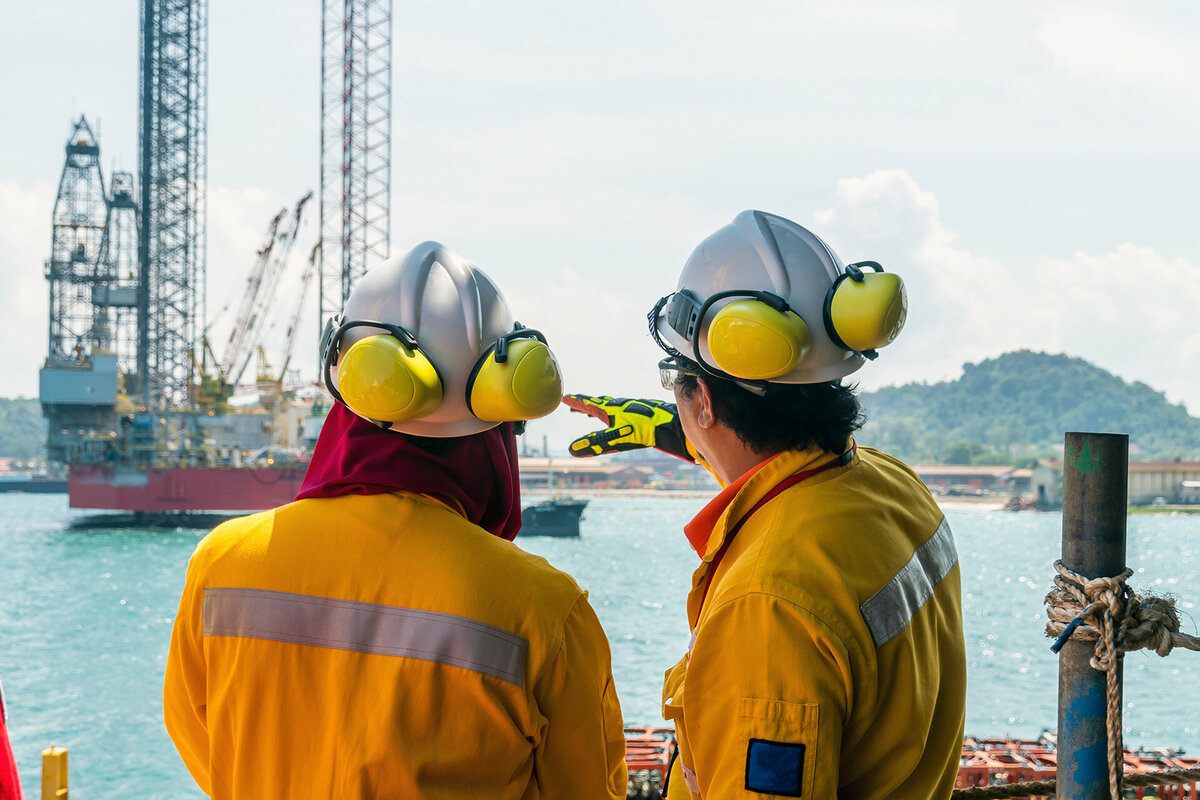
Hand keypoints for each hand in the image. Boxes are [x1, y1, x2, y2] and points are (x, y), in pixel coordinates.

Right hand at [562, 395, 693, 460]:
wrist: (669, 425)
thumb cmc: (643, 431)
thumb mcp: (616, 439)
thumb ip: (595, 444)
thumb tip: (572, 450)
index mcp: (610, 410)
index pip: (587, 404)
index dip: (575, 402)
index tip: (564, 397)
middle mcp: (618, 406)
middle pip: (596, 404)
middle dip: (583, 405)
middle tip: (572, 406)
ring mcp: (629, 408)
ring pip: (608, 407)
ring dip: (596, 409)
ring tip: (589, 414)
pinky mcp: (639, 412)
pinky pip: (619, 411)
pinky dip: (610, 413)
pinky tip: (617, 419)